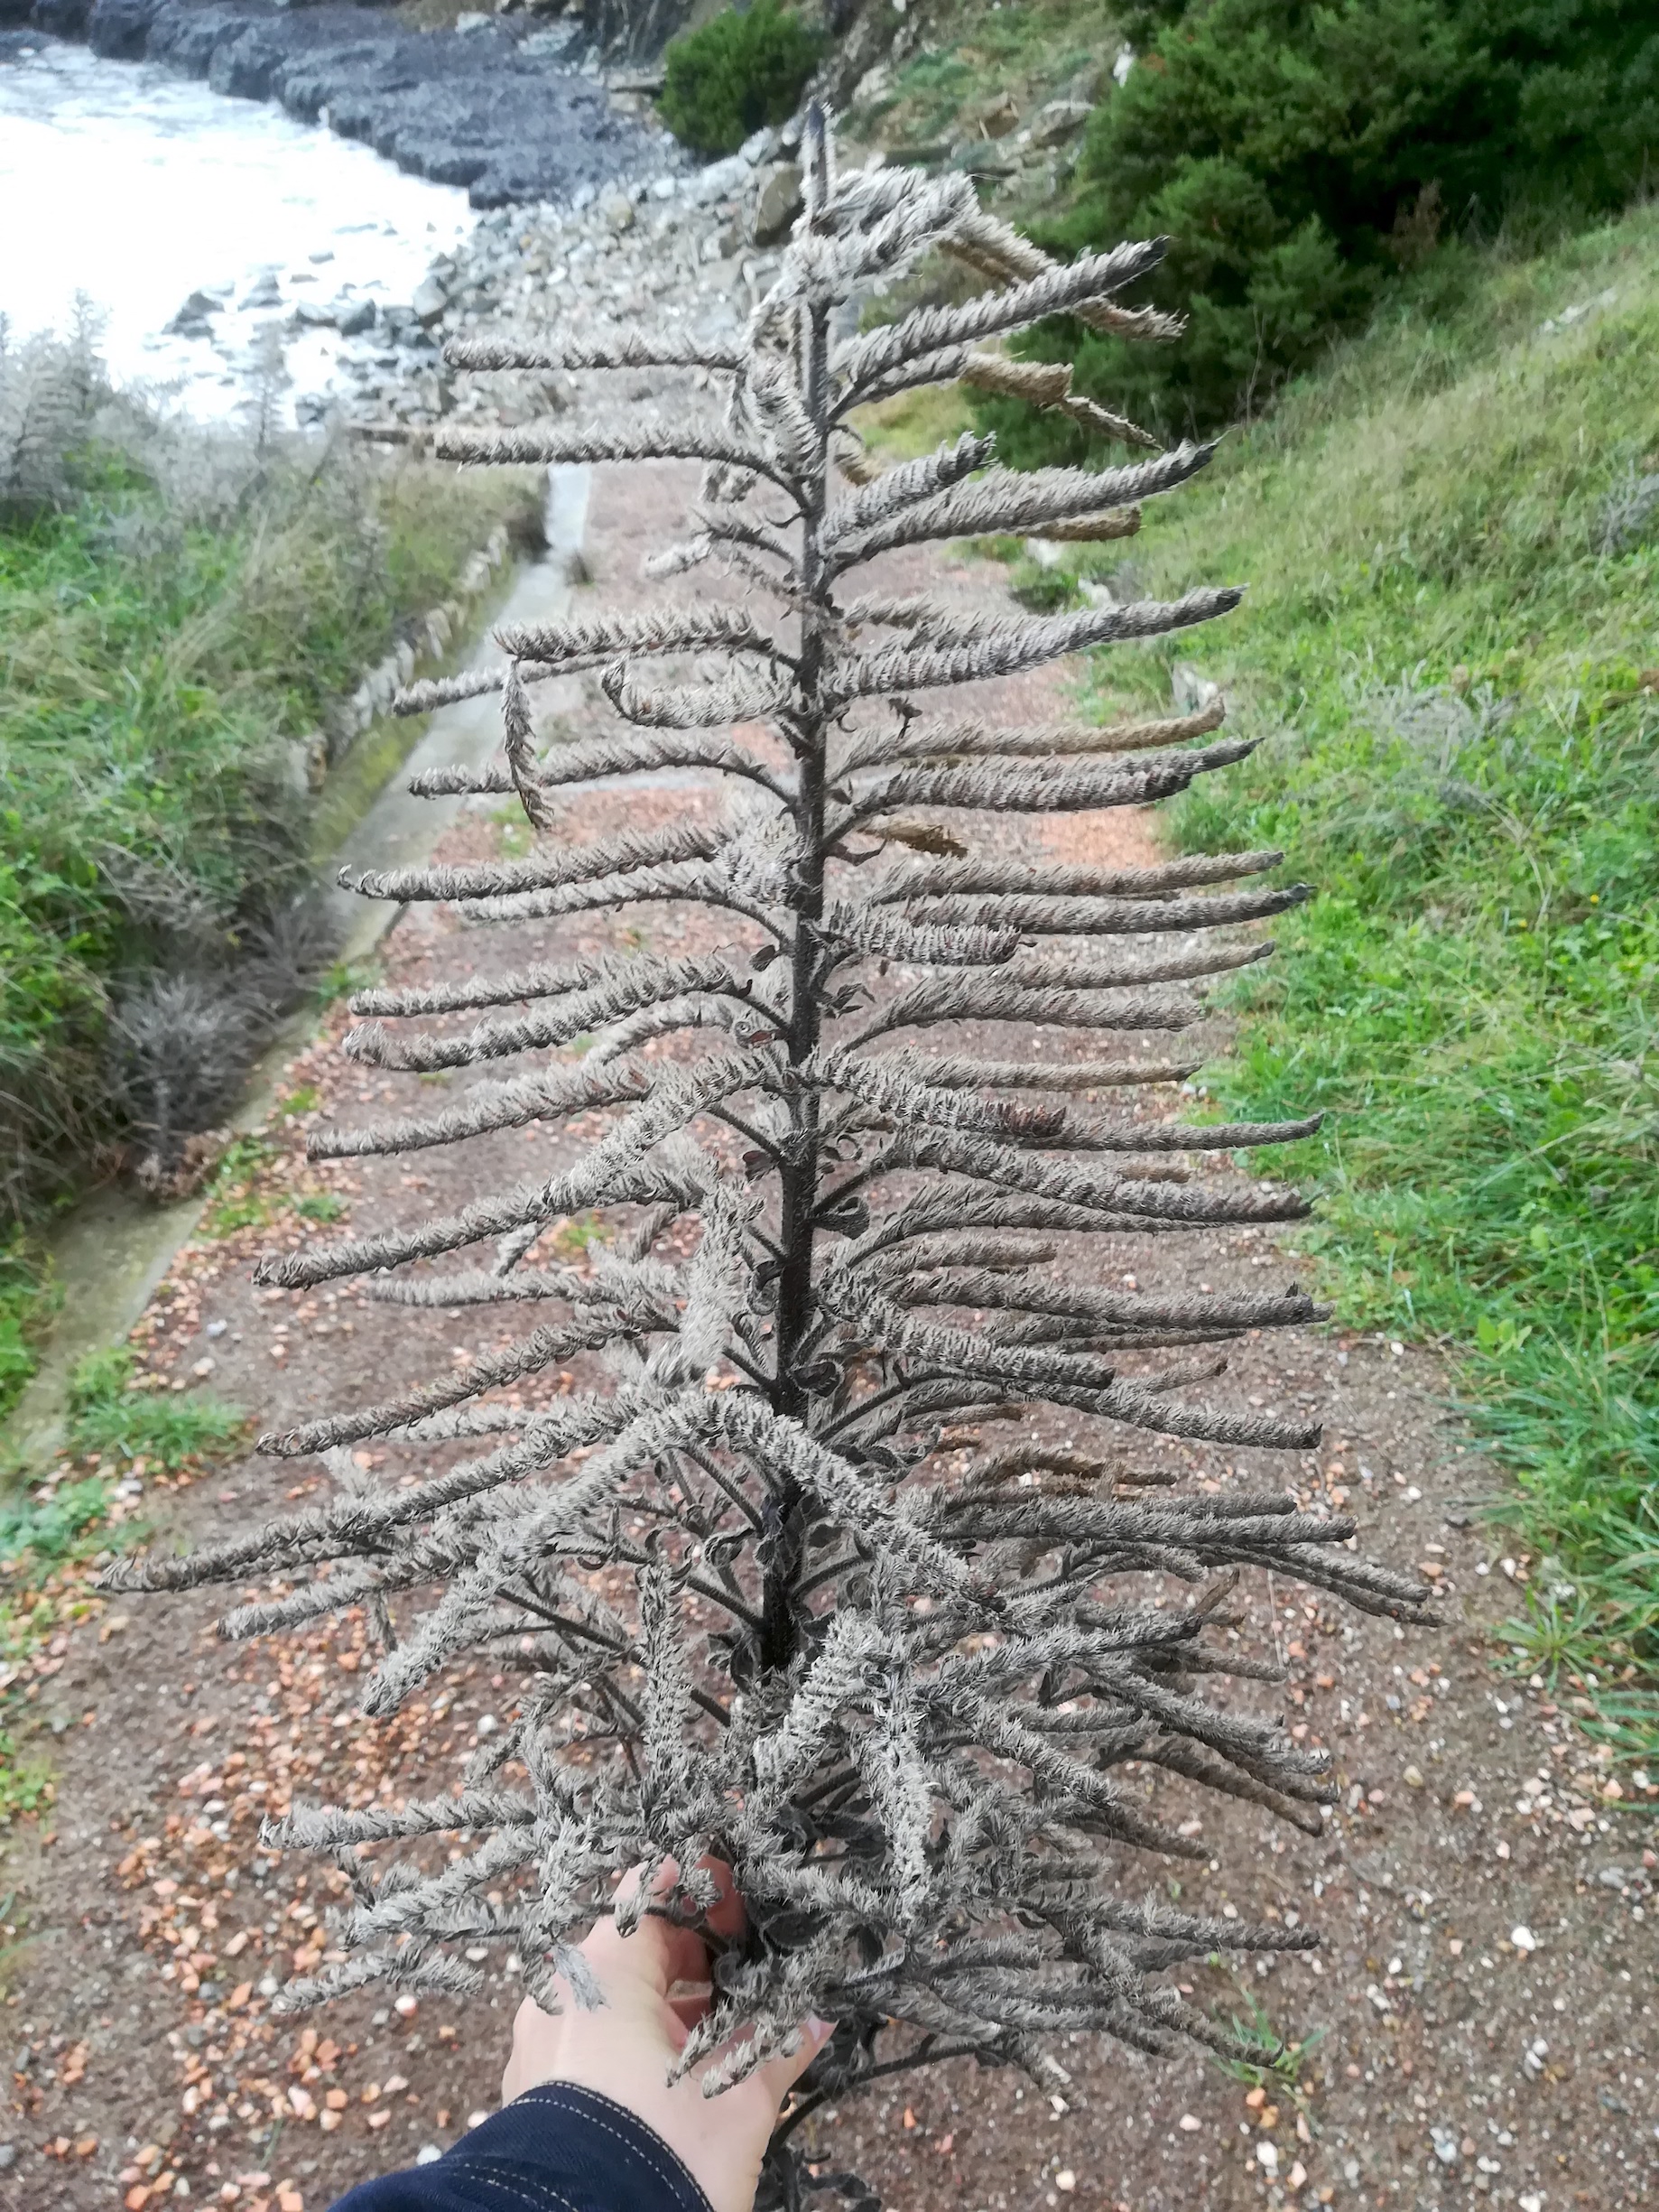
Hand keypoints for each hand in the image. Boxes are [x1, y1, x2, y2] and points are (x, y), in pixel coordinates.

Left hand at [501, 1860, 831, 2211]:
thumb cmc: (660, 2157)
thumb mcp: (738, 2097)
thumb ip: (778, 2043)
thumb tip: (816, 2017)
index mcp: (600, 1970)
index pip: (657, 1888)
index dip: (710, 1886)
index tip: (751, 1896)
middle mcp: (560, 1996)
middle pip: (641, 1948)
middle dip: (704, 1957)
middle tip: (756, 1966)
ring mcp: (543, 2047)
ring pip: (619, 2001)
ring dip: (677, 2009)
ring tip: (733, 2030)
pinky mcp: (536, 2097)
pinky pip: (594, 2046)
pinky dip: (641, 2047)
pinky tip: (687, 2075)